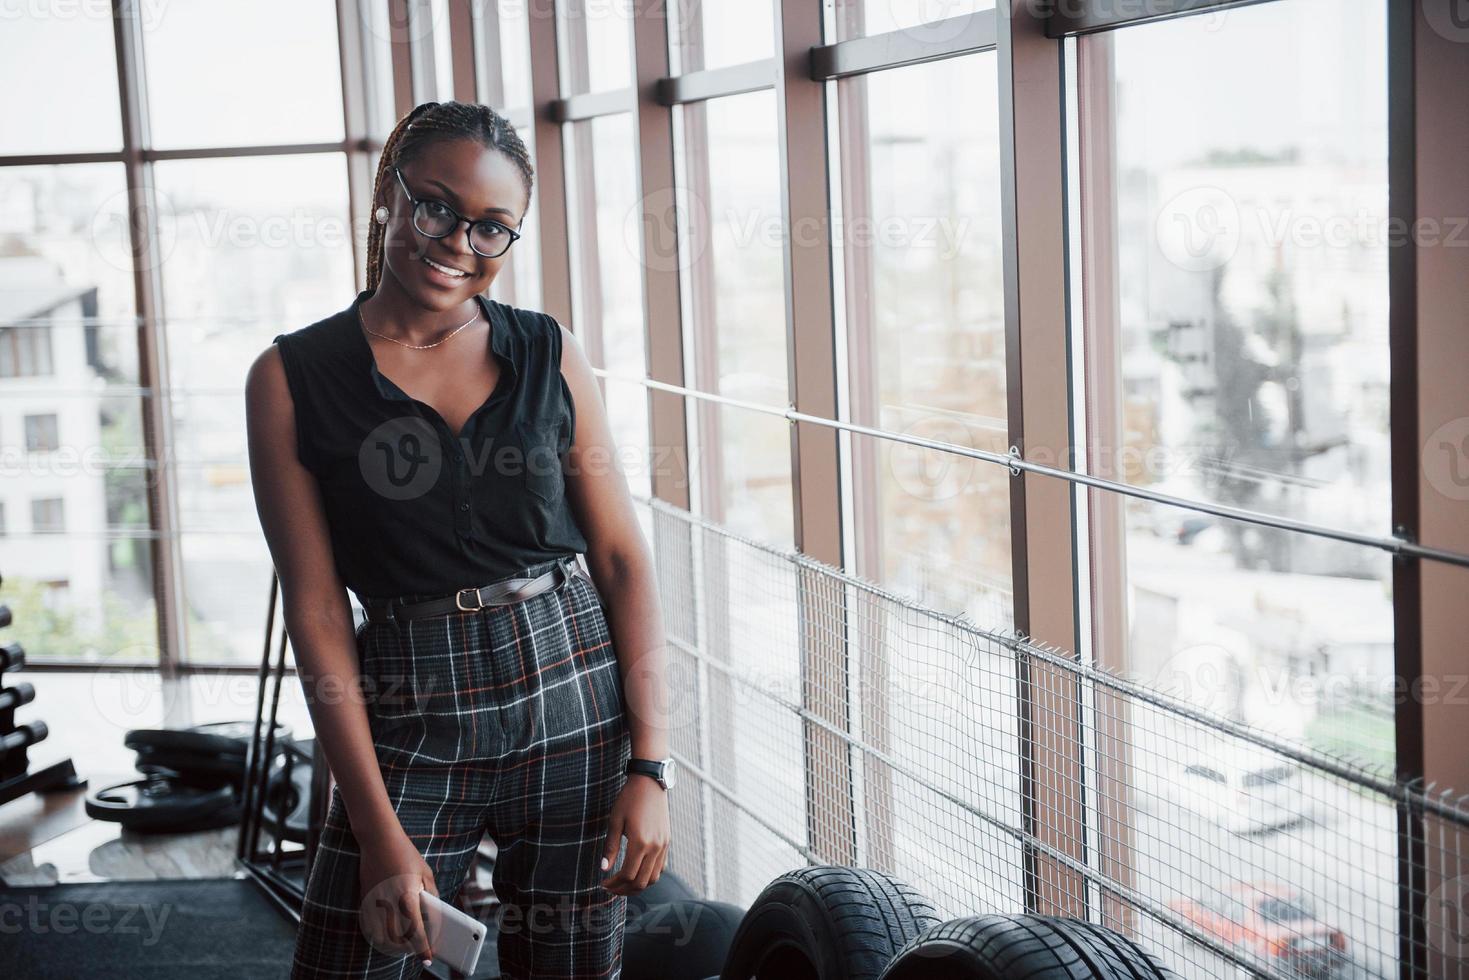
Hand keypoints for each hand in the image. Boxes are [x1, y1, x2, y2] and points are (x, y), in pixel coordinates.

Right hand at [358, 826, 438, 966]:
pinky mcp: (365, 900)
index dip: (423, 947)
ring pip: (382, 937)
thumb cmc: (406, 854)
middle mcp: (389, 903)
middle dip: (409, 949)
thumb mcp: (426, 873)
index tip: (429, 957)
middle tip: (420, 950)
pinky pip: (370, 926)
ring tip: (406, 945)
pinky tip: (389, 936)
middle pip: (398, 939)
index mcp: (407, 896)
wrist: (378, 840)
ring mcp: (374, 903)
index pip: (416, 931)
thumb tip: (434, 915)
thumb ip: (431, 895)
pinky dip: (379, 936)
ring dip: (394, 945)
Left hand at [599, 774, 669, 895]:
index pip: (628, 875)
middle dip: (624, 890)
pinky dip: (649, 876)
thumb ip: (610, 847)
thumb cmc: (629, 799)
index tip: (603, 883)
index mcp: (640, 842)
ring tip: (623, 885)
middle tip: (611, 888)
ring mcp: (663, 845)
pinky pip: (660, 867)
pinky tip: (637, 873)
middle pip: (641, 881)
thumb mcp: (615, 821)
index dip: (614, 884)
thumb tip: (604, 869)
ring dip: (638, 886)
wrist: (650, 783)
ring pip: (653, 878)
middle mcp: (655, 847)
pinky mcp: (667, 842)